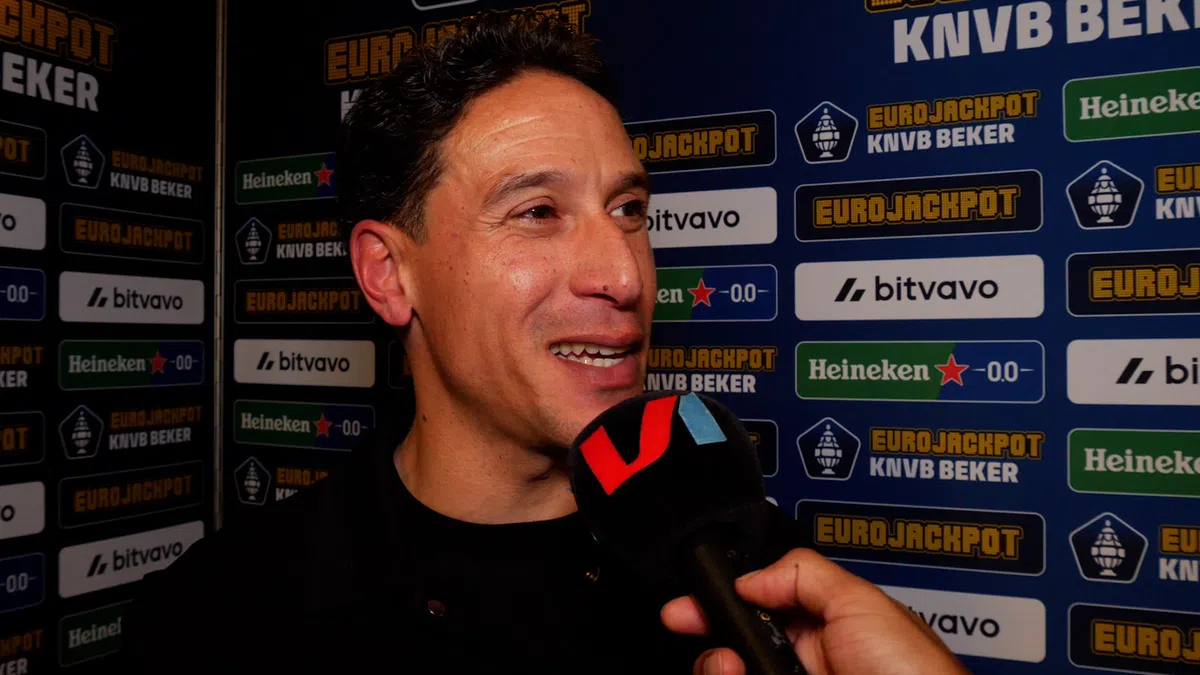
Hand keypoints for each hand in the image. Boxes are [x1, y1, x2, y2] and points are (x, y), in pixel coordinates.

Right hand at [661, 548, 968, 674]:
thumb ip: (804, 574)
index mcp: (823, 631)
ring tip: (728, 666)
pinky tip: (733, 673)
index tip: (686, 605)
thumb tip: (749, 577)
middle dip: (710, 635)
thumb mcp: (862, 602)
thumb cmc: (915, 674)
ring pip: (728, 673)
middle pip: (732, 647)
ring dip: (716, 665)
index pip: (756, 611)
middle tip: (692, 627)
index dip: (718, 604)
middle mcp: (803, 668)